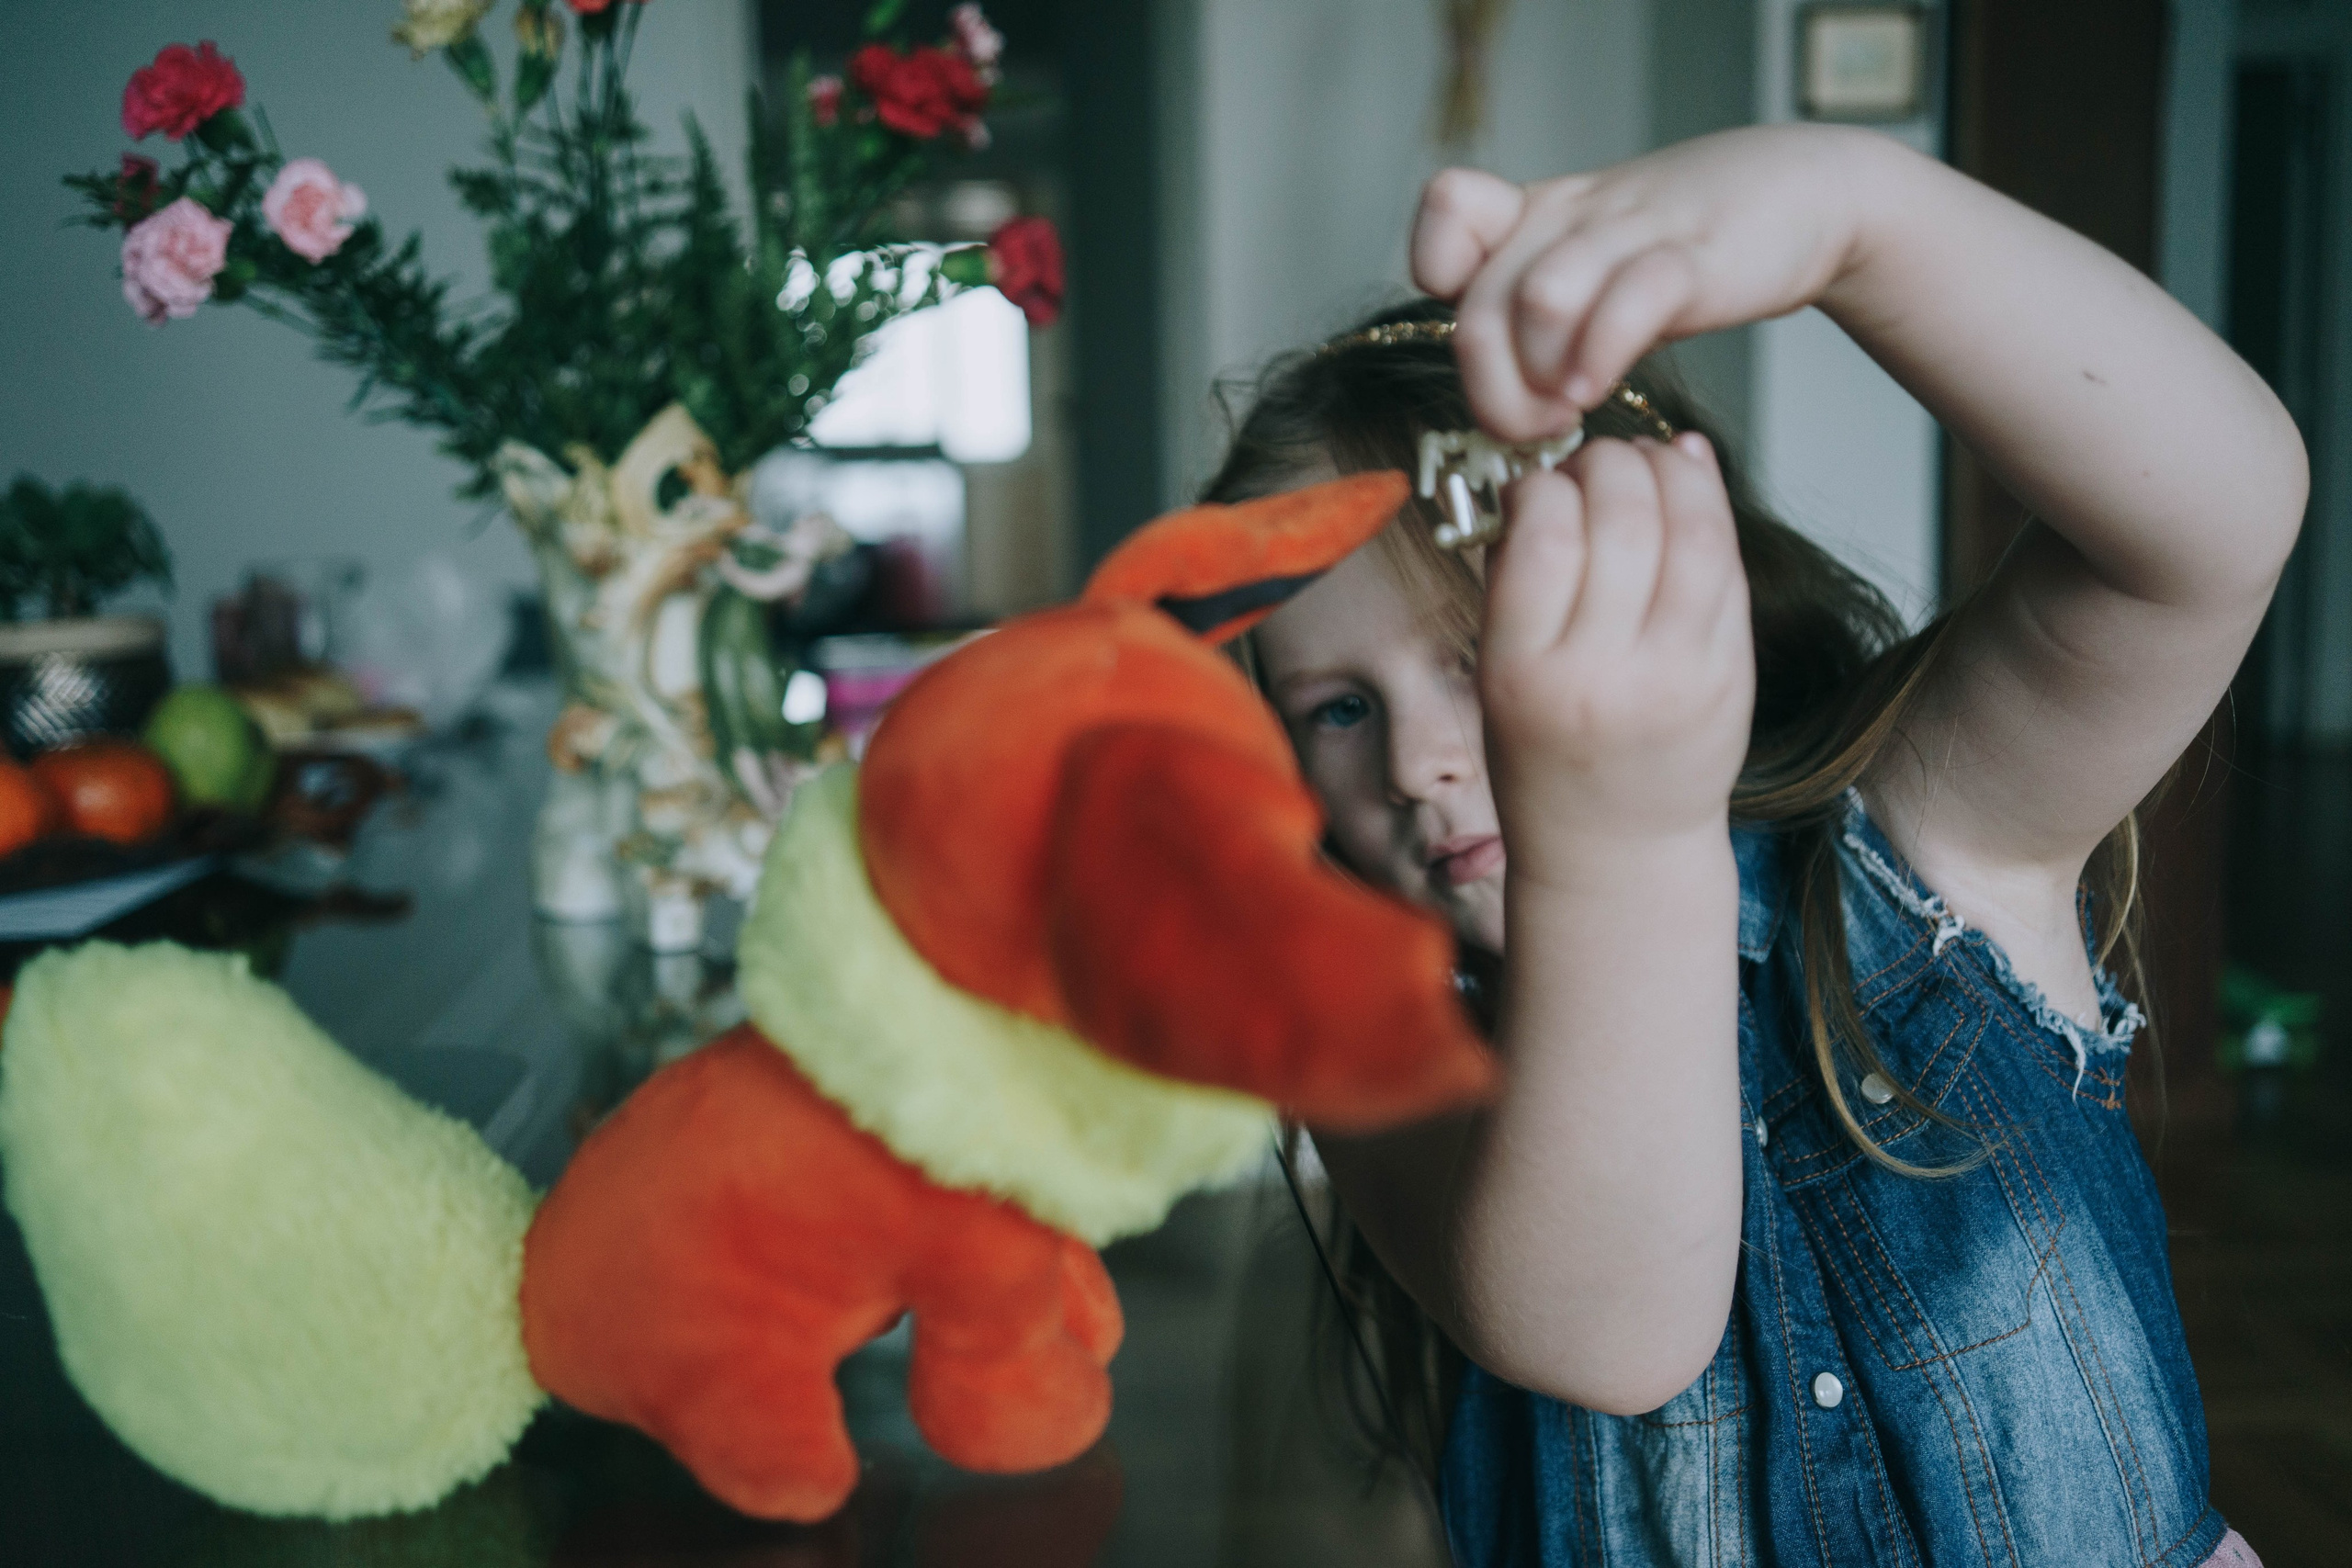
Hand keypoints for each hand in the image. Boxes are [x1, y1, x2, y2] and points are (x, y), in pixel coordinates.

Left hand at [1412, 125, 1883, 440]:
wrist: (1801, 195)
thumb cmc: (1684, 250)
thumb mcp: (1591, 274)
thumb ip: (1536, 322)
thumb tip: (1498, 411)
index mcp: (1535, 216)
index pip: (1448, 214)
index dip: (1442, 280)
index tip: (1489, 346)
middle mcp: (1568, 218)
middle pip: (1481, 308)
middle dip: (1494, 393)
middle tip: (1535, 429)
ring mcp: (1629, 231)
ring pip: (1537, 301)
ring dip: (1540, 380)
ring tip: (1571, 412)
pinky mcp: (1691, 256)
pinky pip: (1625, 302)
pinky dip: (1599, 359)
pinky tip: (1600, 391)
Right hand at [1479, 435, 1752, 886]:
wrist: (1615, 848)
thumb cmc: (1544, 755)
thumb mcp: (1497, 676)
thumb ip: (1514, 579)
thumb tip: (1553, 471)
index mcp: (1520, 674)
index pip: (1541, 535)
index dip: (1544, 483)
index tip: (1540, 487)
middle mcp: (1599, 677)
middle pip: (1621, 517)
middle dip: (1608, 462)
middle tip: (1597, 465)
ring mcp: (1676, 677)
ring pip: (1690, 529)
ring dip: (1667, 470)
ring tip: (1646, 465)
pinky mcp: (1730, 677)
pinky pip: (1728, 564)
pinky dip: (1710, 504)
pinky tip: (1689, 481)